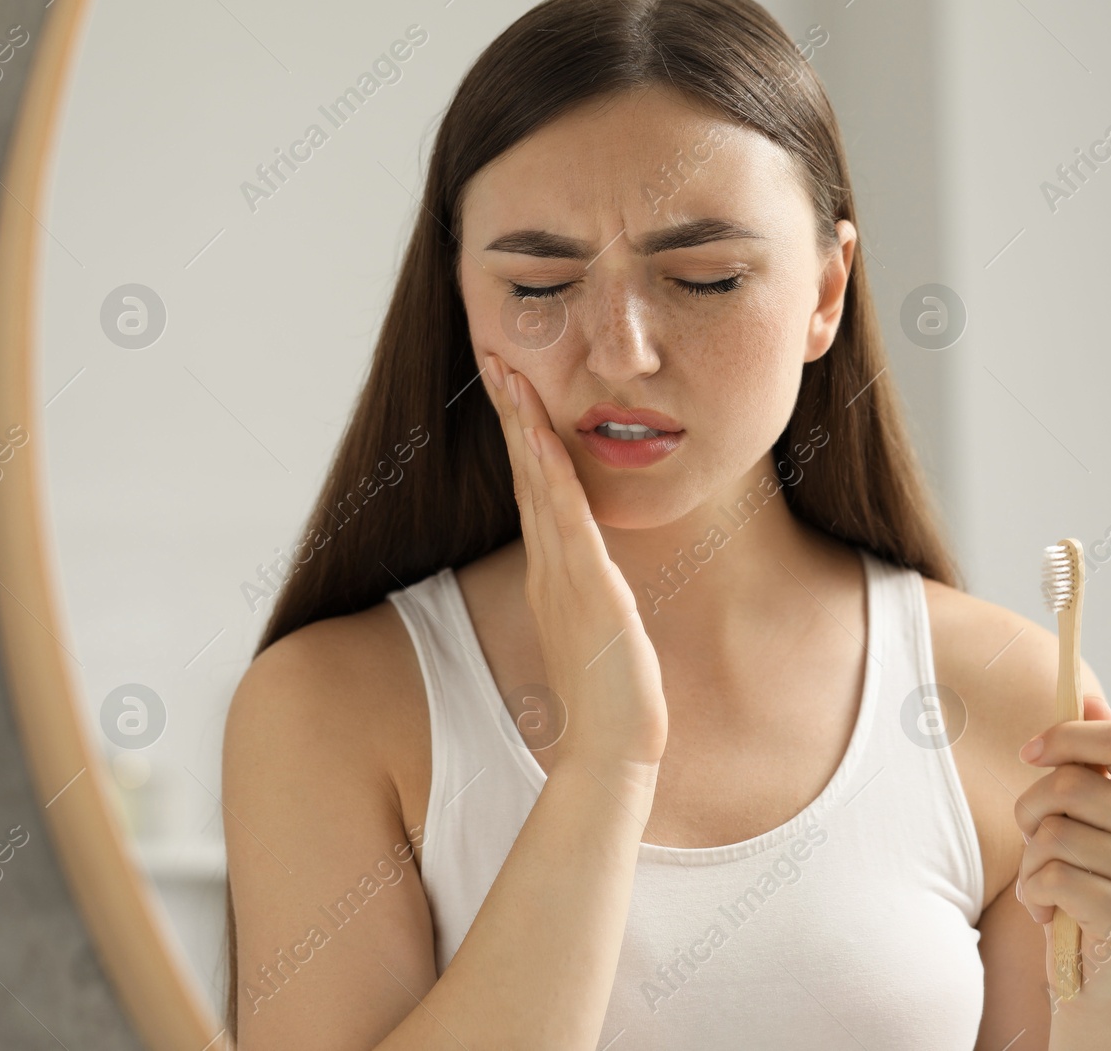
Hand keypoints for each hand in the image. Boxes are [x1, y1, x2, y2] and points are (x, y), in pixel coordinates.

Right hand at [479, 351, 669, 777]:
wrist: (613, 752)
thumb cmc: (612, 697)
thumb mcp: (601, 629)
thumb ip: (593, 594)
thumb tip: (598, 572)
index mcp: (554, 575)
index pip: (534, 491)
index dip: (522, 436)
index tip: (515, 388)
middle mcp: (551, 569)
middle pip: (526, 476)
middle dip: (513, 414)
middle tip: (498, 358)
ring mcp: (565, 579)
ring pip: (539, 489)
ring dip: (524, 430)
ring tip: (511, 377)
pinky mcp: (589, 593)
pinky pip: (566, 525)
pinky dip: (552, 479)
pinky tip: (544, 442)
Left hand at [1012, 693, 1110, 1005]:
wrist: (1097, 969)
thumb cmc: (1084, 877)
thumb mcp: (1086, 816)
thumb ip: (1088, 761)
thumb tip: (1086, 696)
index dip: (1069, 736)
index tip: (1029, 753)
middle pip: (1072, 785)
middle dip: (1030, 809)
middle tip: (1034, 837)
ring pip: (1052, 834)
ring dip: (1029, 860)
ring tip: (1045, 880)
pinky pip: (1050, 877)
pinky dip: (1032, 893)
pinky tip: (1048, 909)